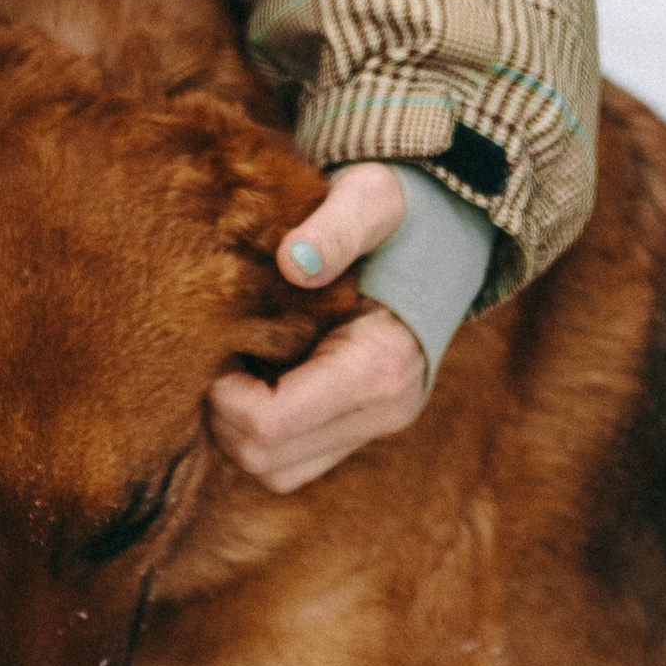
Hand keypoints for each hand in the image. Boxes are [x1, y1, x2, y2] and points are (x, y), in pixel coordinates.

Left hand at [207, 163, 428, 496]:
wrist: (446, 231)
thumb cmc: (400, 211)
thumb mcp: (373, 197)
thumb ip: (338, 225)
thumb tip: (294, 260)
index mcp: (379, 366)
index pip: (270, 424)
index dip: (223, 391)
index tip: (219, 338)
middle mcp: (383, 411)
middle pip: (263, 457)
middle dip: (222, 409)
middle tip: (220, 347)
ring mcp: (373, 425)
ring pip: (273, 468)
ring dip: (237, 422)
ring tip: (238, 356)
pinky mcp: (361, 427)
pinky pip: (290, 459)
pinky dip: (259, 426)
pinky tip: (257, 370)